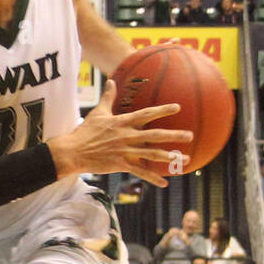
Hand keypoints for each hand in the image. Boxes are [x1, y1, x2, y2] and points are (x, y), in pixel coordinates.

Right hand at [49, 81, 191, 188]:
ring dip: (170, 157)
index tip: (177, 107)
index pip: (146, 114)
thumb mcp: (97, 112)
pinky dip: (153, 178)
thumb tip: (111, 81)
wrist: (73, 151)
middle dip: (174, 135)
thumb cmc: (85, 132)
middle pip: (154, 135)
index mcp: (122, 122)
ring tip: (186, 159)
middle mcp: (126, 136)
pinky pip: (140, 172)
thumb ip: (107, 97)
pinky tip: (165, 182)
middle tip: (190, 135)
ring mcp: (124, 151)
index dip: (162, 110)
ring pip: (151, 154)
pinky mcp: (120, 164)